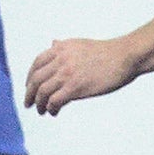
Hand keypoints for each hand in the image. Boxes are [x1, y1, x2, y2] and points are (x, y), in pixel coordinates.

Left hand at [24, 37, 139, 114]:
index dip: (30, 77)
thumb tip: (52, 43)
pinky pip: (54, 101)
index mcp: (61, 48)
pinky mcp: (75, 87)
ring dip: (39, 104)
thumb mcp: (80, 43)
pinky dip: (51, 108)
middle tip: (29, 103)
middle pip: (36, 79)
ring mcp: (67, 74)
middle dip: (29, 93)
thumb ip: (63, 45)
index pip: (37, 63)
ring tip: (41, 111)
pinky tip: (54, 112)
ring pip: (42, 92)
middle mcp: (60, 60)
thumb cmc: (107, 52)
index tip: (29, 87)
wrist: (124, 56)